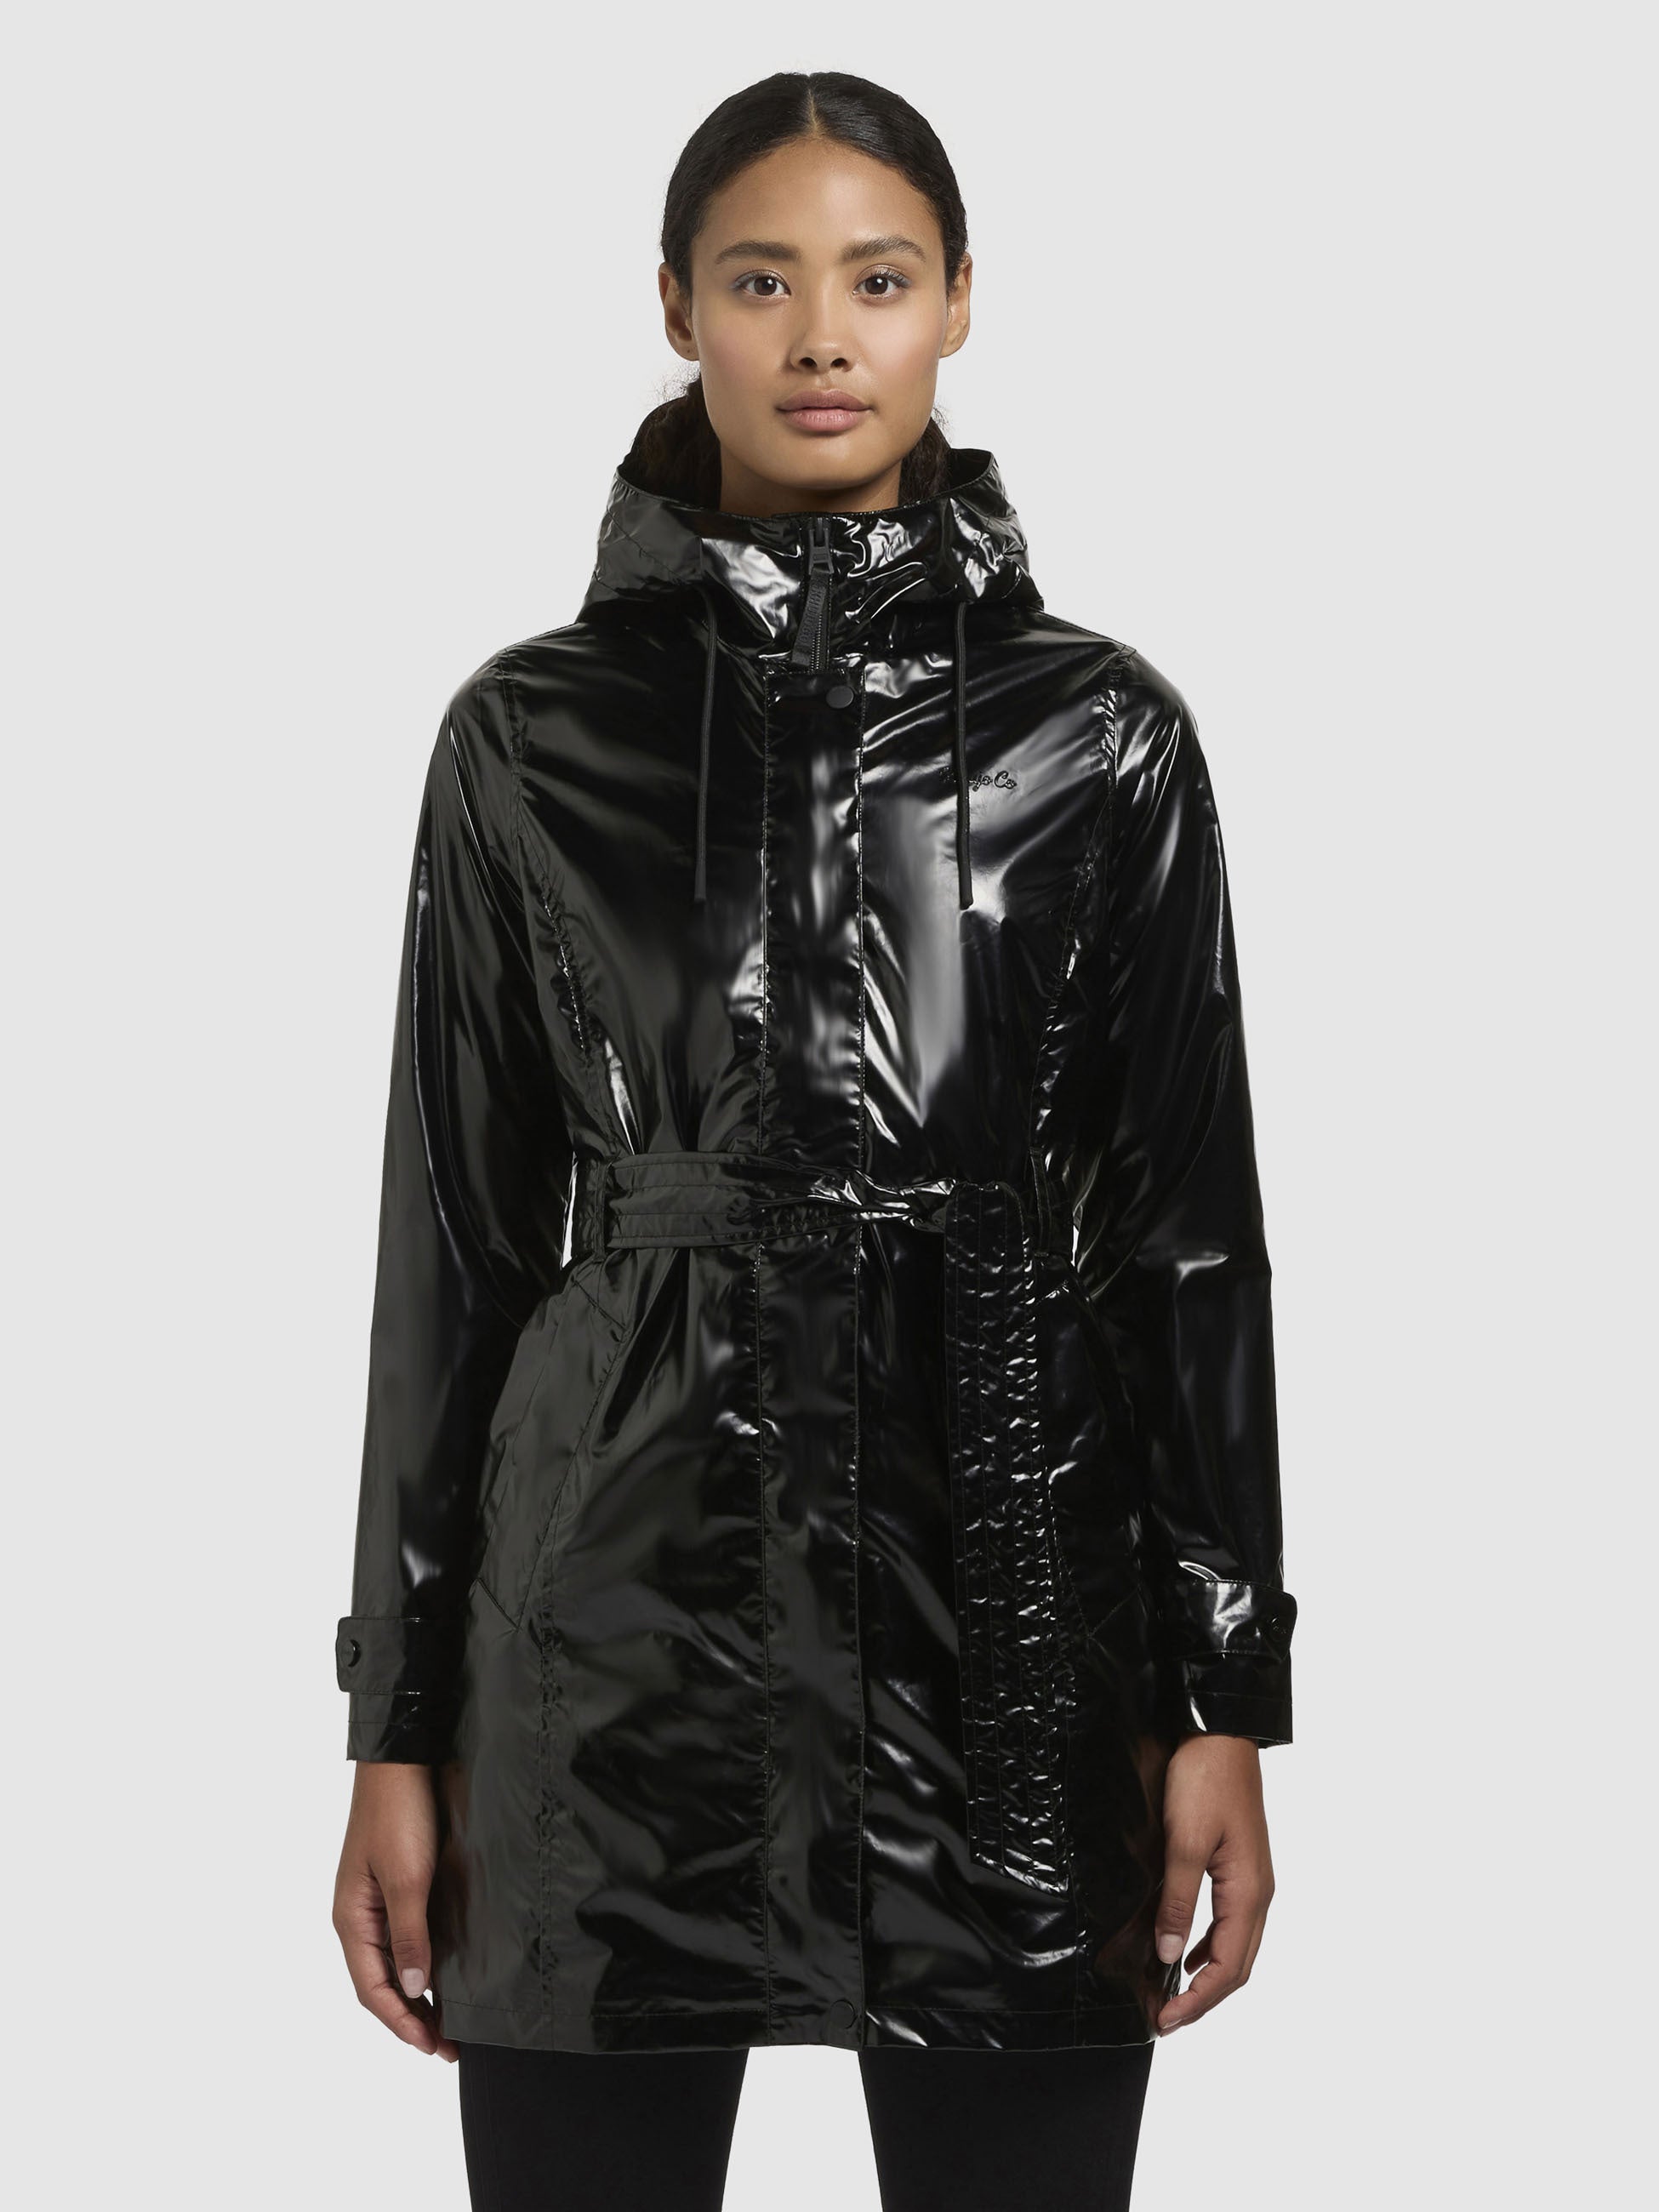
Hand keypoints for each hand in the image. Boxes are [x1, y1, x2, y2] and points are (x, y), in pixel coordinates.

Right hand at [332, 1760, 458, 2060]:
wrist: (403, 1759)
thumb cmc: (399, 1813)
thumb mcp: (407, 1878)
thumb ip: (409, 1935)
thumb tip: (414, 1989)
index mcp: (351, 1919)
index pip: (372, 1989)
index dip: (402, 2023)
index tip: (432, 2048)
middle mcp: (358, 1916)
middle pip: (381, 1982)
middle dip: (411, 2019)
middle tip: (447, 2047)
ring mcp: (375, 1900)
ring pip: (392, 1962)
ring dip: (416, 1995)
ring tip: (447, 2022)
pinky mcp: (396, 1884)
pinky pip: (403, 1937)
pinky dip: (420, 1963)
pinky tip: (442, 1972)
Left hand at [1154, 1732, 1273, 2034]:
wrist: (1220, 1733)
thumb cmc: (1205, 1779)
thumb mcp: (1185, 1841)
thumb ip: (1178, 1900)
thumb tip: (1170, 1954)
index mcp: (1250, 1893)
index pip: (1230, 1968)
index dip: (1199, 2001)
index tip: (1167, 2021)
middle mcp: (1258, 1893)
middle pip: (1238, 1966)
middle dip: (1203, 1999)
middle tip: (1165, 2020)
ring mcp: (1252, 1880)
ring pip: (1236, 1946)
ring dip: (1207, 1975)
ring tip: (1172, 1994)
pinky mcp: (1240, 1866)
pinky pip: (1230, 1922)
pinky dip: (1209, 1946)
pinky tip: (1186, 1949)